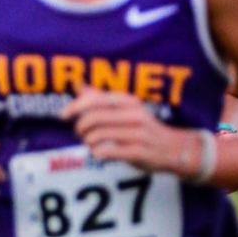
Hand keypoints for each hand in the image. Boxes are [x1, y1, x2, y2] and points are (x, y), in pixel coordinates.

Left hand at [62, 89, 182, 172]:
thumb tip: (77, 82)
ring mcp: (138, 133)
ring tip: (92, 145)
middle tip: (81, 134)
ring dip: (88, 142)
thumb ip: (100, 97)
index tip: (63, 115)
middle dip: (80, 127)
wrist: (173, 148)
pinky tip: (100, 153)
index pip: (96, 99)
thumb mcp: (125, 109)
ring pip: (97, 136)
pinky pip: (107, 152)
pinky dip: (97, 153)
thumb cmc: (143, 128)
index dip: (75, 106)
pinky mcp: (138, 152)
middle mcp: (134, 114)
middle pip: (93, 118)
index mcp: (129, 101)